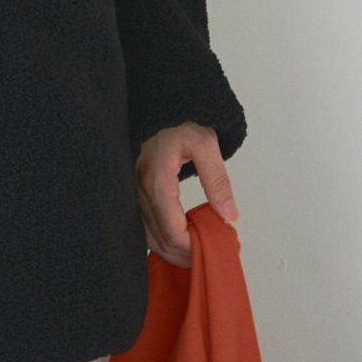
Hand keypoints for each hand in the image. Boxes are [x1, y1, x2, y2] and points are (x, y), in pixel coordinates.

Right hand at [136, 122, 238, 267]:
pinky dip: (157, 238)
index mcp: (157, 178)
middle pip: (157, 237)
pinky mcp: (133, 188)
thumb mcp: (206, 144)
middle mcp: (139, 186)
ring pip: (146, 234)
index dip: (191, 247)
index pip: (171, 229)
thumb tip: (229, 216)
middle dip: (182, 254)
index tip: (211, 250)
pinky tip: (173, 242)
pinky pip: (141, 223)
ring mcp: (133, 188)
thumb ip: (217, 181)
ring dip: (168, 249)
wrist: (161, 104)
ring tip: (192, 254)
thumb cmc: (182, 121)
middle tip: (206, 257)